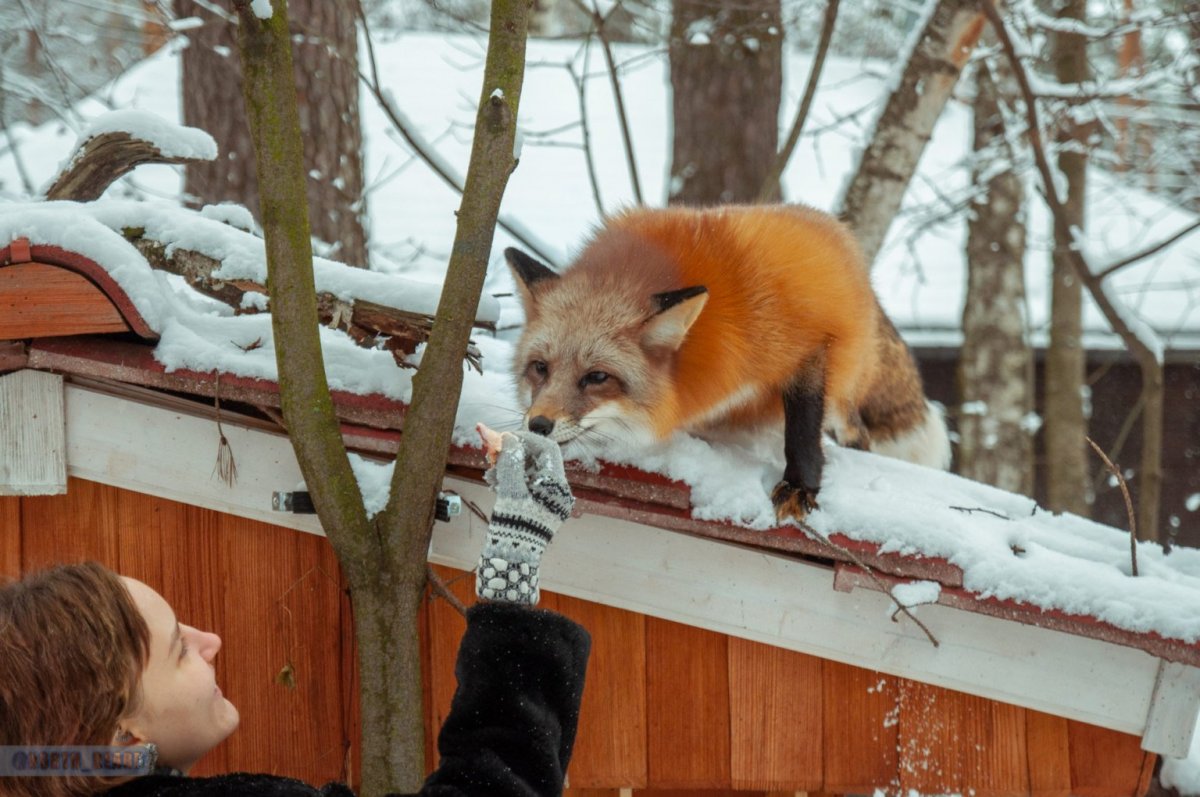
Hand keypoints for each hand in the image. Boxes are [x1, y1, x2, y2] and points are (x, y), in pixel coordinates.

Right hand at [476, 431, 574, 604]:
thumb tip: (509, 438)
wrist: (510, 565)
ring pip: (527, 470)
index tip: (502, 438)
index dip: (524, 439)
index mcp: (557, 487)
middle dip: (513, 452)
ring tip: (489, 469)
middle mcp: (556, 493)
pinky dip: (508, 478)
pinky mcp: (534, 509)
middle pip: (536, 459)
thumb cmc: (513, 532)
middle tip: (490, 451)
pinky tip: (493, 481)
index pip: (546, 449)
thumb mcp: (510, 492)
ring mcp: (546, 502)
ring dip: (508, 464)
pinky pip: (523, 484)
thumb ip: (510, 462)